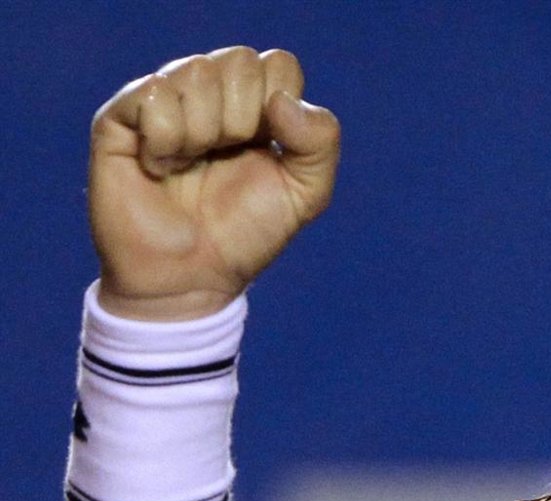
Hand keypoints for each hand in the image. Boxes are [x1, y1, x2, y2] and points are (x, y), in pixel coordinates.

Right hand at [89, 46, 339, 319]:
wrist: (189, 279)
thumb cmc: (242, 237)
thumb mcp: (304, 196)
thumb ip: (320, 143)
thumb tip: (282, 102)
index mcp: (255, 105)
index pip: (278, 66)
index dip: (279, 113)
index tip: (265, 155)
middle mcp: (209, 93)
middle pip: (241, 63)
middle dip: (242, 124)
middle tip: (223, 164)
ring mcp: (164, 98)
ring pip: (197, 73)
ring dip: (203, 135)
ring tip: (188, 168)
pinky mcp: (122, 115)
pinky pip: (154, 95)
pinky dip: (165, 141)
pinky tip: (159, 167)